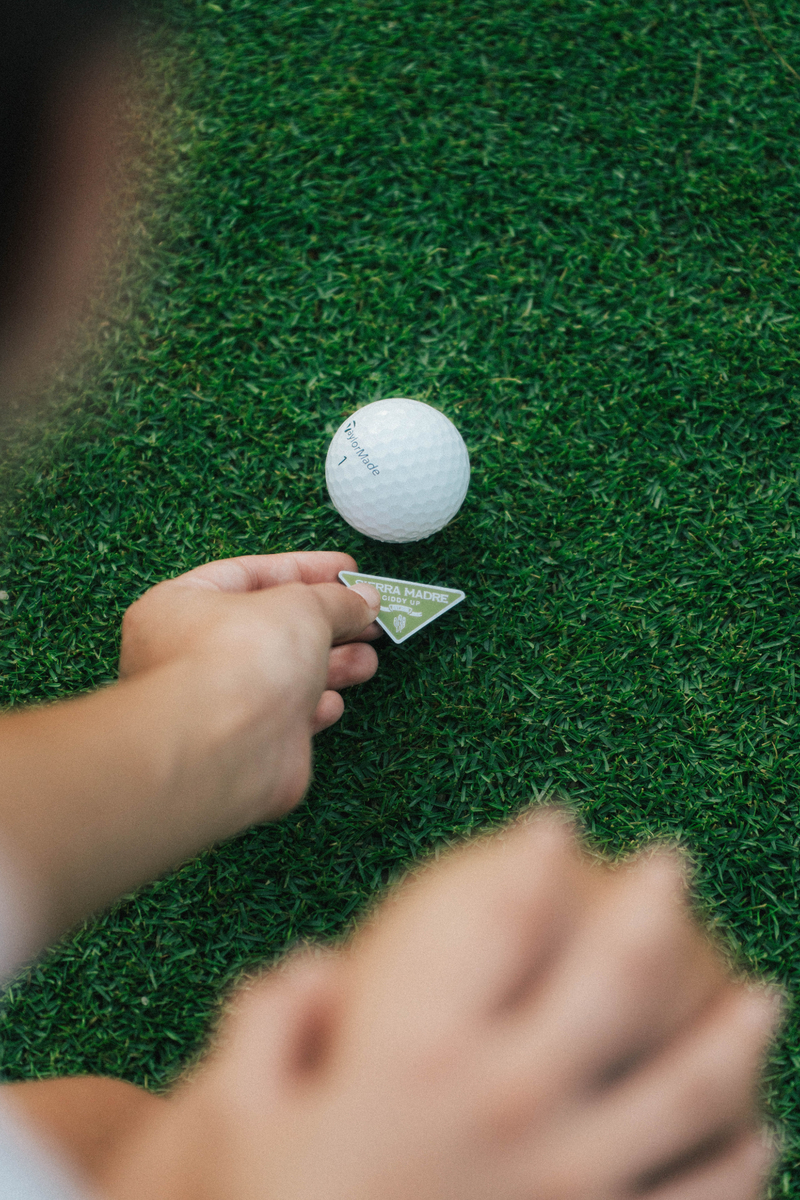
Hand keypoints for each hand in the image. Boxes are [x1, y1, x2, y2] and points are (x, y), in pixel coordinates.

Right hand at [102, 812, 779, 1199]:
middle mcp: (511, 1103)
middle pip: (612, 982)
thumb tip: (309, 967)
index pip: (497, 923)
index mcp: (424, 1053)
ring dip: (733, 1038)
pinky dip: (738, 1170)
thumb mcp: (236, 1115)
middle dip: (652, 907)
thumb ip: (266, 1026)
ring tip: (766, 996)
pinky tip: (763, 1138)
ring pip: (683, 1095)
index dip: (530, 858)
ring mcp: (567, 1186)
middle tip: (674, 860)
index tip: (556, 817)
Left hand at [120, 551, 381, 733]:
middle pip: (271, 626)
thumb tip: (365, 600)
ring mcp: (218, 701)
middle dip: (327, 621)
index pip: (248, 574)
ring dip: (332, 664)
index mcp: (181, 605)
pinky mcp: (245, 743)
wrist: (229, 744)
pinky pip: (284, 717)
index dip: (304, 569)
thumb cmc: (243, 656)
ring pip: (283, 674)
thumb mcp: (303, 604)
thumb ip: (337, 599)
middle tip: (370, 616)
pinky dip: (314, 707)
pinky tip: (333, 702)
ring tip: (368, 658)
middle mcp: (192, 653)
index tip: (348, 570)